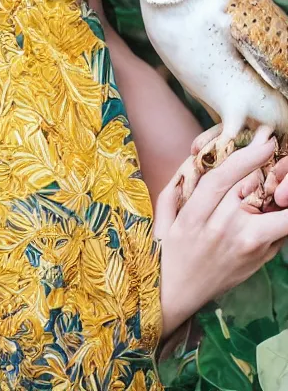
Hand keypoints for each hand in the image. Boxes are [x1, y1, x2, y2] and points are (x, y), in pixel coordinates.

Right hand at [153, 125, 287, 337]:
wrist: (176, 295)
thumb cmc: (165, 252)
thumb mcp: (162, 216)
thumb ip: (176, 186)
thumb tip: (195, 161)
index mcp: (194, 216)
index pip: (223, 178)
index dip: (246, 157)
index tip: (263, 141)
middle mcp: (222, 229)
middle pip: (254, 189)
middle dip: (271, 169)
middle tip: (276, 152)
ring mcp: (246, 246)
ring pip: (278, 213)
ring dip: (283, 196)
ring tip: (281, 184)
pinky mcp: (260, 259)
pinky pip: (281, 232)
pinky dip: (283, 217)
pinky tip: (278, 205)